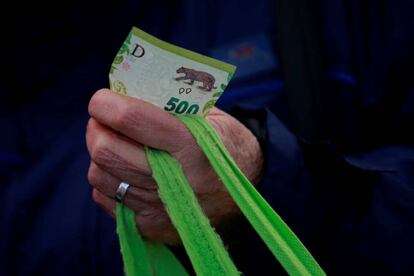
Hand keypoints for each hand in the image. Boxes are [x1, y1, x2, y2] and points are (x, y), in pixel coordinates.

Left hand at [86, 89, 262, 244]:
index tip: (102, 100)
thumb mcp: (211, 117)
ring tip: (116, 144)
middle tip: (104, 121)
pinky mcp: (149, 227)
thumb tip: (125, 94)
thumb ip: (172, 105)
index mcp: (191, 146)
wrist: (243, 196)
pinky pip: (106, 199)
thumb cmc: (226, 148)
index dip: (106, 104)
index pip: (132, 120)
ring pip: (99, 176)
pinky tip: (126, 171)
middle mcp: (172, 181)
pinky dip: (109, 180)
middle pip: (106, 151)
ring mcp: (158, 208)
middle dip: (96, 129)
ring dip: (101, 154)